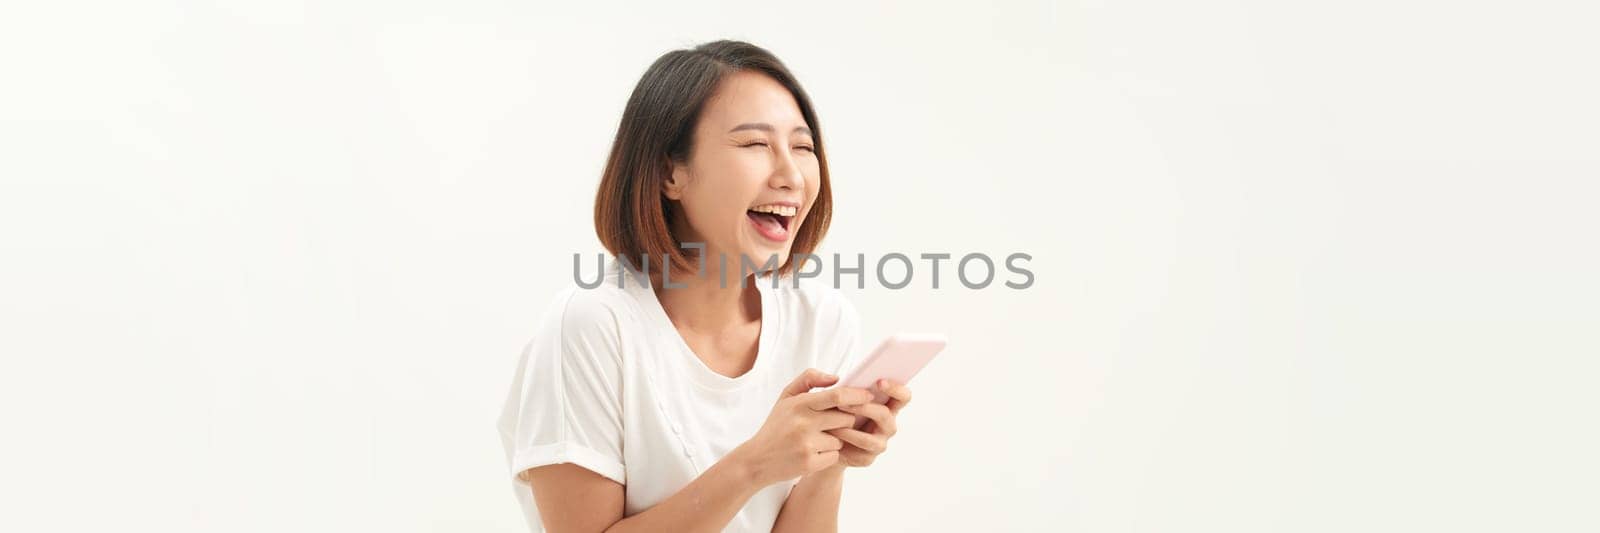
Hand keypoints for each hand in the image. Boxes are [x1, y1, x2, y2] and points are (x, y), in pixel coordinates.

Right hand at [731, 369, 874, 485]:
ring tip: (816, 439)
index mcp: (799, 404)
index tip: (869, 395)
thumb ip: (809, 379)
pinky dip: (829, 455)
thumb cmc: (776, 426)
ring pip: (841, 438)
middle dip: (847, 420)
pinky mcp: (810, 463)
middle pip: (845, 418)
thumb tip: (836, 378)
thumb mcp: (786, 397)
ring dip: (836, 439)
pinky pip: (835, 456)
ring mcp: (807, 445)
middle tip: (837, 422)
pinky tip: (813, 453)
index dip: (857, 395)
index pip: (837, 396)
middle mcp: (804, 424)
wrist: (757, 460)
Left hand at [824, 379, 911, 467]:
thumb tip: (836, 379)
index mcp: (885, 405)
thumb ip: (834, 385)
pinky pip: (861, 449)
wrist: (819, 445)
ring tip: (834, 418)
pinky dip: (847, 439)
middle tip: (843, 402)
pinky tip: (833, 433)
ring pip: (873, 435)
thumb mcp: (832, 397)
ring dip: (852, 425)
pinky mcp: (868, 458)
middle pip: (887, 414)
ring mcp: (880, 442)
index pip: (902, 396)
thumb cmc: (830, 415)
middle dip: (865, 407)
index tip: (879, 381)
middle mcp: (887, 424)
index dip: (896, 388)